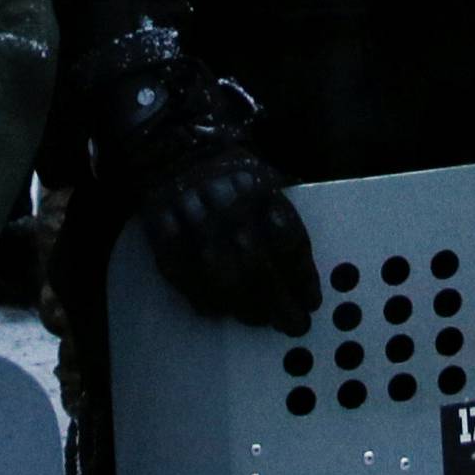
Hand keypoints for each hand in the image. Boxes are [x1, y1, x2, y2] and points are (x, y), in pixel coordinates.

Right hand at [137, 149, 321, 336]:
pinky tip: (220, 311)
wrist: (176, 150)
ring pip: (222, 274)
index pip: (287, 239)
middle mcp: (228, 205)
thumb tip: (301, 272)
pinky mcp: (163, 233)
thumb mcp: (266, 177)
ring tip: (262, 320)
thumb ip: (282, 216)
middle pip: (258, 263)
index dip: (302, 276)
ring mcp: (192, 221)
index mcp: (259, 189)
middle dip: (279, 301)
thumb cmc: (230, 171)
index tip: (312, 301)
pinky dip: (202, 297)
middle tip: (294, 324)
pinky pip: (183, 275)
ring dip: (246, 305)